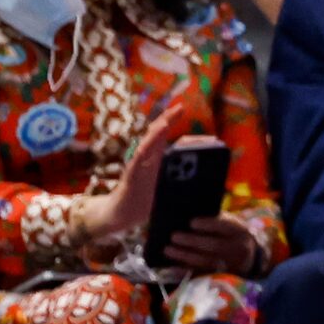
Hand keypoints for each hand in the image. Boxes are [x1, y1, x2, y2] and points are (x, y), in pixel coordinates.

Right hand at [80, 111, 185, 244]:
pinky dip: (140, 157)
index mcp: (155, 161)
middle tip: (178, 107)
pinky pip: (134, 167)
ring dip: (155, 136)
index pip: (164, 137)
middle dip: (166, 121)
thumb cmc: (143, 202)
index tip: (181, 108)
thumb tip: (203, 183)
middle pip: (155, 137)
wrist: (119, 216)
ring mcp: (136, 169)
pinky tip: (144, 148)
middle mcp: (145, 161)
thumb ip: (177, 183)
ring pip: (145, 148)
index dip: (171, 122)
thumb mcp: (164, 190)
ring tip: (164, 123)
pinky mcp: (129, 181)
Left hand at [160, 212, 259, 275]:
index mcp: (240, 232)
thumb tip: (187, 216)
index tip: (191, 222)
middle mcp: (237, 250)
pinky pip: (200, 275)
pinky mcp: (220, 277)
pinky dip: (185, 271)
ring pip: (206, 262)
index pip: (224, 227)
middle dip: (191, 241)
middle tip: (174, 236)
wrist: (250, 256)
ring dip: (185, 256)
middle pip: (213, 246)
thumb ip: (216, 219)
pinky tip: (172, 266)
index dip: (208, 225)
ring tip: (168, 249)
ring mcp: (230, 266)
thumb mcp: (231, 223)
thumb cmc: (232, 234)